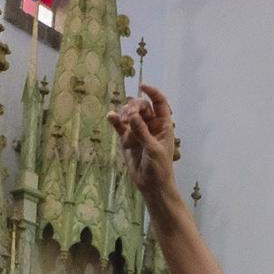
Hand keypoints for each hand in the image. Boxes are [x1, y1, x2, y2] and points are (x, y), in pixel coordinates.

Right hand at [107, 85, 177, 205]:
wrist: (152, 186)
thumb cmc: (159, 168)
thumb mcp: (153, 149)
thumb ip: (142, 132)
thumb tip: (132, 115)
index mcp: (163, 125)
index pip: (160, 103)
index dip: (153, 93)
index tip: (142, 87)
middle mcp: (151, 126)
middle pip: (142, 106)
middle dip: (134, 106)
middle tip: (129, 115)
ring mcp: (138, 132)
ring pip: (130, 115)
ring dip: (124, 114)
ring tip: (122, 121)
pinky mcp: (127, 140)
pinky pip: (120, 126)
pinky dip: (115, 121)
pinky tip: (110, 117)